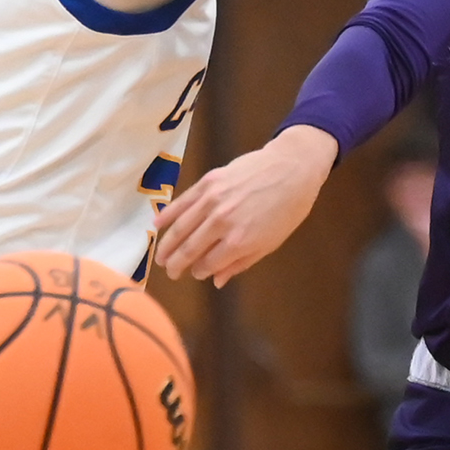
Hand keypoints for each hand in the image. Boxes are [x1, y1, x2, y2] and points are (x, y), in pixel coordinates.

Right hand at [153, 126, 337, 285]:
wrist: (292, 168)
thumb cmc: (288, 209)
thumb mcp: (270, 243)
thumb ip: (240, 263)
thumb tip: (217, 281)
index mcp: (238, 242)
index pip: (208, 263)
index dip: (199, 272)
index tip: (196, 274)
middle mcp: (221, 223)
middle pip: (190, 249)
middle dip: (177, 264)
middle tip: (170, 273)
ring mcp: (212, 201)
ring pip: (181, 228)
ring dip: (167, 245)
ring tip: (160, 257)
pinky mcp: (208, 182)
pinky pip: (182, 202)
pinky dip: (167, 214)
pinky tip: (157, 225)